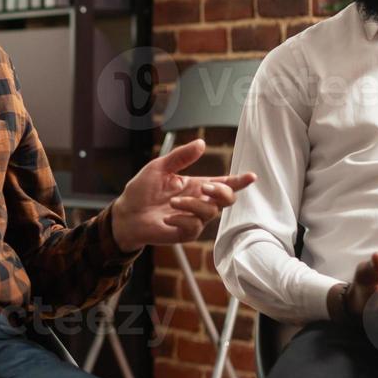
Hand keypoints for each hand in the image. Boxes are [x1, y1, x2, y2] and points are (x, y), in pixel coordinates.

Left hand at [110, 140, 255, 251]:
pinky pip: (194, 227)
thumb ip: (180, 157)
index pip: (223, 183)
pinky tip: (167, 217)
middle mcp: (198, 202)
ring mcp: (194, 219)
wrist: (126, 214)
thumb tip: (201, 143)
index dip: (239, 181)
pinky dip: (181, 219)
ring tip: (173, 202)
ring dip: (192, 205)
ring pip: (210, 212)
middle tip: (205, 186)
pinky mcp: (185, 233)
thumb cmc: (141, 191)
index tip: (251, 176)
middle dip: (221, 192)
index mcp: (195, 185)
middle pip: (227, 199)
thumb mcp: (159, 167)